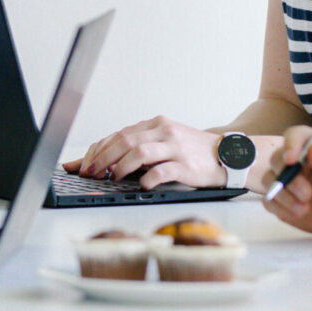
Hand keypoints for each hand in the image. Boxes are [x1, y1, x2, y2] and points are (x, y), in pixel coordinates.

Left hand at [62, 116, 224, 189]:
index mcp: (156, 124)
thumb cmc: (191, 152)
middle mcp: (164, 131)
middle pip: (124, 140)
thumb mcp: (164, 142)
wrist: (228, 155)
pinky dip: (147, 179)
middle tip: (90, 174)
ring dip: (120, 167)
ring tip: (111, 179)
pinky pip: (161, 171)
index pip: (119, 133)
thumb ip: (138, 148)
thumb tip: (102, 162)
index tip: (83, 165)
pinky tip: (141, 186)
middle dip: (102, 158)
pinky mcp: (186, 165)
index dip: (98, 150)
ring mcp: (175, 147)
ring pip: (139, 152)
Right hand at [259, 124, 311, 234]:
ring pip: (269, 180)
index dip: (290, 145)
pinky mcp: (280, 199)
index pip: (295, 136)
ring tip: (305, 209)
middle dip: (289, 179)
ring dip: (284, 196)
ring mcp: (285, 180)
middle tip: (307, 194)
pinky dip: (280, 208)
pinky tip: (298, 214)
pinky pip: (269, 201)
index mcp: (311, 146)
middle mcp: (294, 161)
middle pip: (277, 160)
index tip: (291, 160)